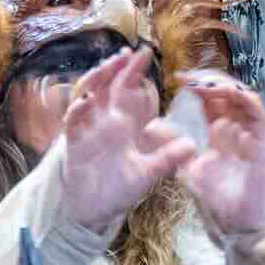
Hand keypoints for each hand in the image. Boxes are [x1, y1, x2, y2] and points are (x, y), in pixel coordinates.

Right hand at [56, 45, 194, 227]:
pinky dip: (77, 111)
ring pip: (87, 97)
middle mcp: (104, 123)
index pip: (128, 91)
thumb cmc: (117, 190)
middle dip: (115, 68)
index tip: (145, 53)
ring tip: (107, 67)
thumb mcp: (147, 174)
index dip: (134, 72)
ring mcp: (87, 131)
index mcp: (122, 126)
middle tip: (127, 52)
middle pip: (107, 87)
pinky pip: (73, 123)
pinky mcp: (74, 144)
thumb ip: (166, 159)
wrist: (93, 211)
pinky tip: (85, 103)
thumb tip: (192, 145)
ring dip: (95, 81)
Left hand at [179, 75, 264, 235]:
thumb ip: (173, 149)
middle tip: (187, 77)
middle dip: (207, 79)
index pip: (210, 100)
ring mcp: (248, 133)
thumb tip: (152, 128)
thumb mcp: (188, 169)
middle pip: (226, 92)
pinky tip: (226, 93)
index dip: (197, 85)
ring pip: (242, 96)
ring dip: (223, 85)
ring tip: (202, 84)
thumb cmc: (217, 197)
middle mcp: (235, 128)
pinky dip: (243, 98)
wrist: (236, 221)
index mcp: (219, 132)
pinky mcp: (259, 141)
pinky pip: (256, 113)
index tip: (177, 78)